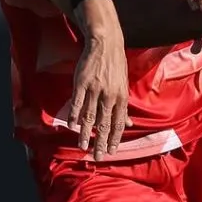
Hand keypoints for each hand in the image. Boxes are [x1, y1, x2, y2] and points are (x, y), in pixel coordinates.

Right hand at [70, 1, 128, 160]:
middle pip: (105, 124)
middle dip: (101, 143)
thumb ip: (124, 106)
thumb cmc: (116, 66)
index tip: (111, 152)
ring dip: (86, 134)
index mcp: (121, 97)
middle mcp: (109, 96)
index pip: (119, 123)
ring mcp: (95, 89)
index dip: (115, 139)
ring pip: (89, 117)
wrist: (105, 44)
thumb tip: (130, 124)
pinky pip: (77, 103)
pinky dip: (74, 115)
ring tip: (83, 147)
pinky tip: (71, 126)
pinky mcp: (82, 83)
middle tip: (97, 157)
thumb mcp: (124, 86)